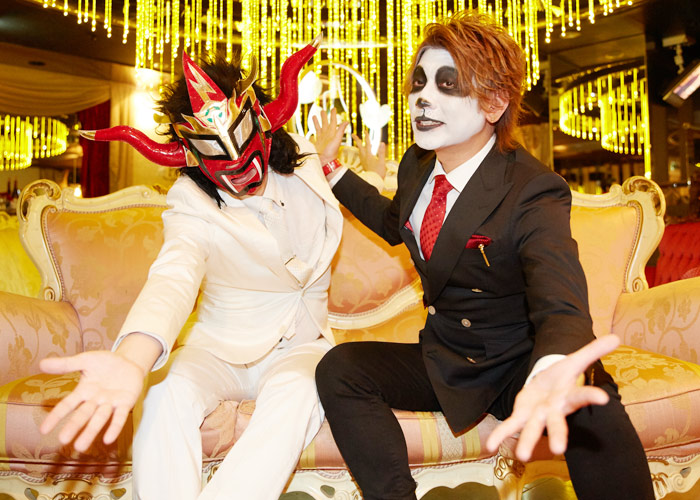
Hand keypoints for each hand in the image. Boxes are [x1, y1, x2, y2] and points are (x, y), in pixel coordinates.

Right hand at [39, 350, 145, 451]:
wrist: (130, 361)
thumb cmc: (105, 363)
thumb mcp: (85, 360)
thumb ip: (65, 364)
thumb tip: (41, 363)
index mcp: (84, 391)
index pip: (67, 405)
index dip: (56, 416)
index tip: (43, 430)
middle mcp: (95, 400)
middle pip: (83, 415)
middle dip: (74, 427)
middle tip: (63, 440)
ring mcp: (110, 403)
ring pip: (100, 419)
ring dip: (91, 432)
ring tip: (81, 447)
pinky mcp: (126, 403)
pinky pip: (120, 417)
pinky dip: (115, 427)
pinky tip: (108, 439)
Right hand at [311, 108, 348, 165]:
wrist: (325, 162)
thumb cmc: (331, 152)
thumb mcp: (337, 140)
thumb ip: (341, 130)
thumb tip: (347, 121)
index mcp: (332, 133)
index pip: (333, 121)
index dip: (333, 115)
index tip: (333, 108)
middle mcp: (326, 135)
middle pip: (325, 123)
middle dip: (324, 116)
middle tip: (323, 110)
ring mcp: (321, 139)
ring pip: (318, 128)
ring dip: (317, 122)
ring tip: (314, 116)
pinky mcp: (316, 144)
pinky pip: (313, 138)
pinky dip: (312, 135)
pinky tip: (310, 134)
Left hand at [353, 131, 386, 178]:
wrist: (374, 182)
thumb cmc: (379, 173)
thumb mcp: (382, 162)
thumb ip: (381, 152)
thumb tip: (382, 143)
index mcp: (369, 156)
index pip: (367, 144)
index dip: (367, 137)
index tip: (365, 130)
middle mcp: (365, 158)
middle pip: (360, 147)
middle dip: (357, 140)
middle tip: (353, 134)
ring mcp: (364, 161)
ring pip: (360, 151)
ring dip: (358, 145)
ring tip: (357, 141)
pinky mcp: (364, 164)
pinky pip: (361, 155)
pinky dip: (360, 151)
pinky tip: (361, 152)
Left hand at [486, 334, 620, 460]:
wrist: (547, 384)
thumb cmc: (563, 376)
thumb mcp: (575, 360)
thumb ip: (594, 350)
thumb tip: (617, 336)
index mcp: (568, 394)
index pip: (582, 395)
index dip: (591, 396)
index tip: (603, 398)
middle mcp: (554, 409)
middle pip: (557, 422)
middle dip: (557, 434)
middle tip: (558, 449)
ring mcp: (537, 415)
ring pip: (533, 429)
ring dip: (528, 441)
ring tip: (522, 456)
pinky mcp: (522, 415)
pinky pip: (511, 426)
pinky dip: (500, 435)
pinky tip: (490, 446)